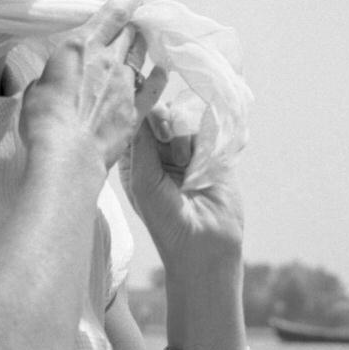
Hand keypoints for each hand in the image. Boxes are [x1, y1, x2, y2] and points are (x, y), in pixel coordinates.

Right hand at [21, 0, 164, 172]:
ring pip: (141, 57)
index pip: (113, 13)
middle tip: (129, 28)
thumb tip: (55, 83)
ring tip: (136, 52)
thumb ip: (51, 78)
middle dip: (131, 28)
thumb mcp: (36, 89)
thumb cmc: (44, 121)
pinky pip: (153, 88)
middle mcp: (108, 59)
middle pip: (130, 33)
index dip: (127, 1)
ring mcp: (126, 84)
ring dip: (139, 52)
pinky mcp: (136, 110)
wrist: (67, 155)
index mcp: (81, 46)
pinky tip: (160, 72)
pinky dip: (157, 77)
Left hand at [120, 103, 243, 271]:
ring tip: (185, 164)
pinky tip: (201, 161)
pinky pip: (209, 130)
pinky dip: (205, 140)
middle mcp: (161, 152)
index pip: (135, 122)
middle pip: (161, 113)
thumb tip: (140, 105)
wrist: (204, 245)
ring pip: (185, 119)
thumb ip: (141, 142)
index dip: (139, 110)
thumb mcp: (143, 179)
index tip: (145, 107)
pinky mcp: (213, 154)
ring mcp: (188, 152)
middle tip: (166, 135)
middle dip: (163, 120)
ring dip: (184, 137)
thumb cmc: (165, 219)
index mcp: (137, 159)